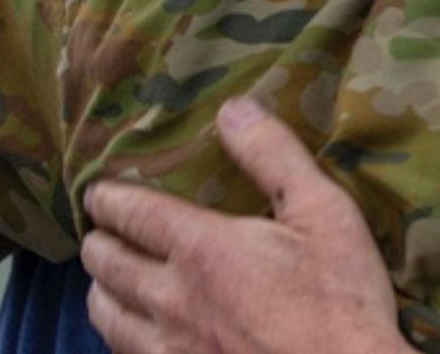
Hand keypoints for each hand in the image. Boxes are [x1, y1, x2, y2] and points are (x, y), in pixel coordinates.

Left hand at [81, 97, 410, 353]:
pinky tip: (140, 336)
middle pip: (106, 265)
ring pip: (106, 318)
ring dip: (102, 292)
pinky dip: (122, 338)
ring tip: (110, 282)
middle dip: (98, 243)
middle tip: (103, 233)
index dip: (109, 199)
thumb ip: (274, 157)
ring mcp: (169, 351)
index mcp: (202, 249)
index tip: (99, 192)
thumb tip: (234, 108)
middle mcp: (170, 301)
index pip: (132, 213)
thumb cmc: (341, 301)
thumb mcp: (325, 213)